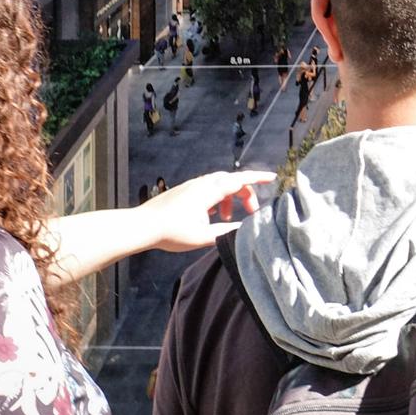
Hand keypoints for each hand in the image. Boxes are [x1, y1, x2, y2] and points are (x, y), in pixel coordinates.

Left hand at [138, 170, 275, 251]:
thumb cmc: (172, 232)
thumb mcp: (205, 236)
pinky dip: (217, 198)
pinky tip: (211, 215)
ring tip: (227, 218)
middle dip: (245, 194)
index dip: (259, 179)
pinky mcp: (183, 191)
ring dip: (230, 198)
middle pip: (232, 181)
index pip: (240, 180)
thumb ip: (228, 231)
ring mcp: (191, 186)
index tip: (273, 178)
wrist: (142, 226)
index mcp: (210, 191)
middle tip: (251, 212)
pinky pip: (208, 188)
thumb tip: (246, 228)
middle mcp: (202, 184)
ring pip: (219, 184)